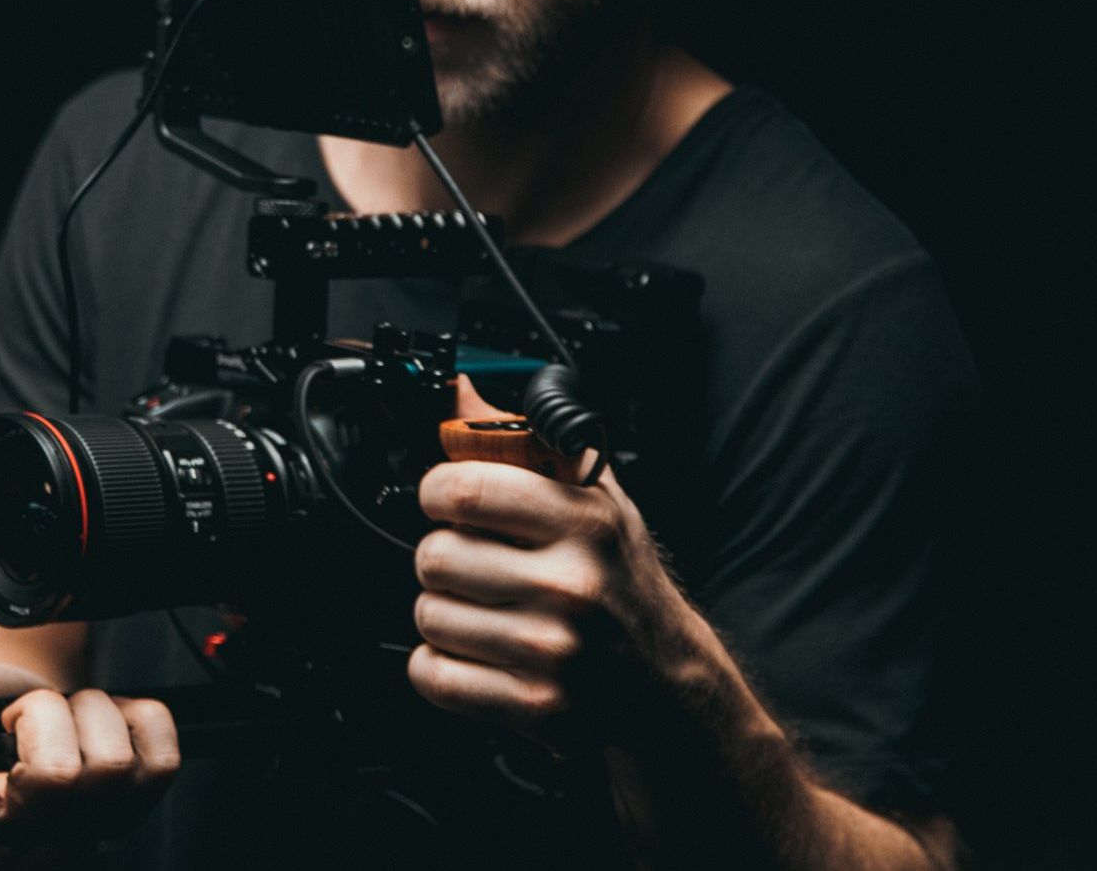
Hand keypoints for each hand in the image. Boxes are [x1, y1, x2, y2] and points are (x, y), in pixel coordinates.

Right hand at [0, 664, 179, 849]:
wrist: (41, 714)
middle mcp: (30, 831)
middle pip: (55, 781)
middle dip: (44, 719)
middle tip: (29, 714)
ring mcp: (91, 821)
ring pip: (108, 763)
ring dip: (89, 712)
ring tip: (68, 717)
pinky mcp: (142, 798)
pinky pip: (158, 750)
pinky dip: (141, 716)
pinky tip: (114, 719)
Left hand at [409, 454, 714, 750]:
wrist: (666, 683)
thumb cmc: (622, 581)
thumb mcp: (595, 497)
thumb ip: (528, 442)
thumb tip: (461, 391)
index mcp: (584, 522)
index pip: (464, 489)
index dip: (438, 491)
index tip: (448, 500)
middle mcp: (571, 585)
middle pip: (436, 556)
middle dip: (442, 556)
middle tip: (472, 562)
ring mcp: (553, 650)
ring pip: (429, 616)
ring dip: (444, 612)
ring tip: (485, 609)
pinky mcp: (534, 705)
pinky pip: (434, 676)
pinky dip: (440, 665)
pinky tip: (477, 652)